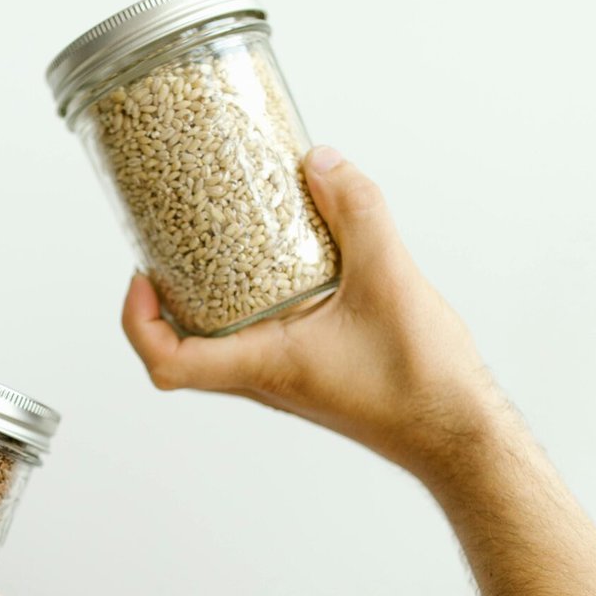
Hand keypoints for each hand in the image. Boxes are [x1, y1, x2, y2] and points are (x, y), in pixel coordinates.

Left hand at [121, 148, 499, 482]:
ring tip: (216, 235)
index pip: (168, 362)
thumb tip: (321, 162)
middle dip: (164, 294)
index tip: (141, 274)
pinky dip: (251, 297)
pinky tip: (281, 256)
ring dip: (206, 295)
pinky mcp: (307, 369)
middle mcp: (263, 378)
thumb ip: (358, 214)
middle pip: (182, 345)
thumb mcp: (389, 280)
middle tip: (170, 238)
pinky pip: (258, 333)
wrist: (457, 432)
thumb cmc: (421, 382)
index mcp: (263, 365)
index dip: (137, 320)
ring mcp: (284, 377)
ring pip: (220, 339)